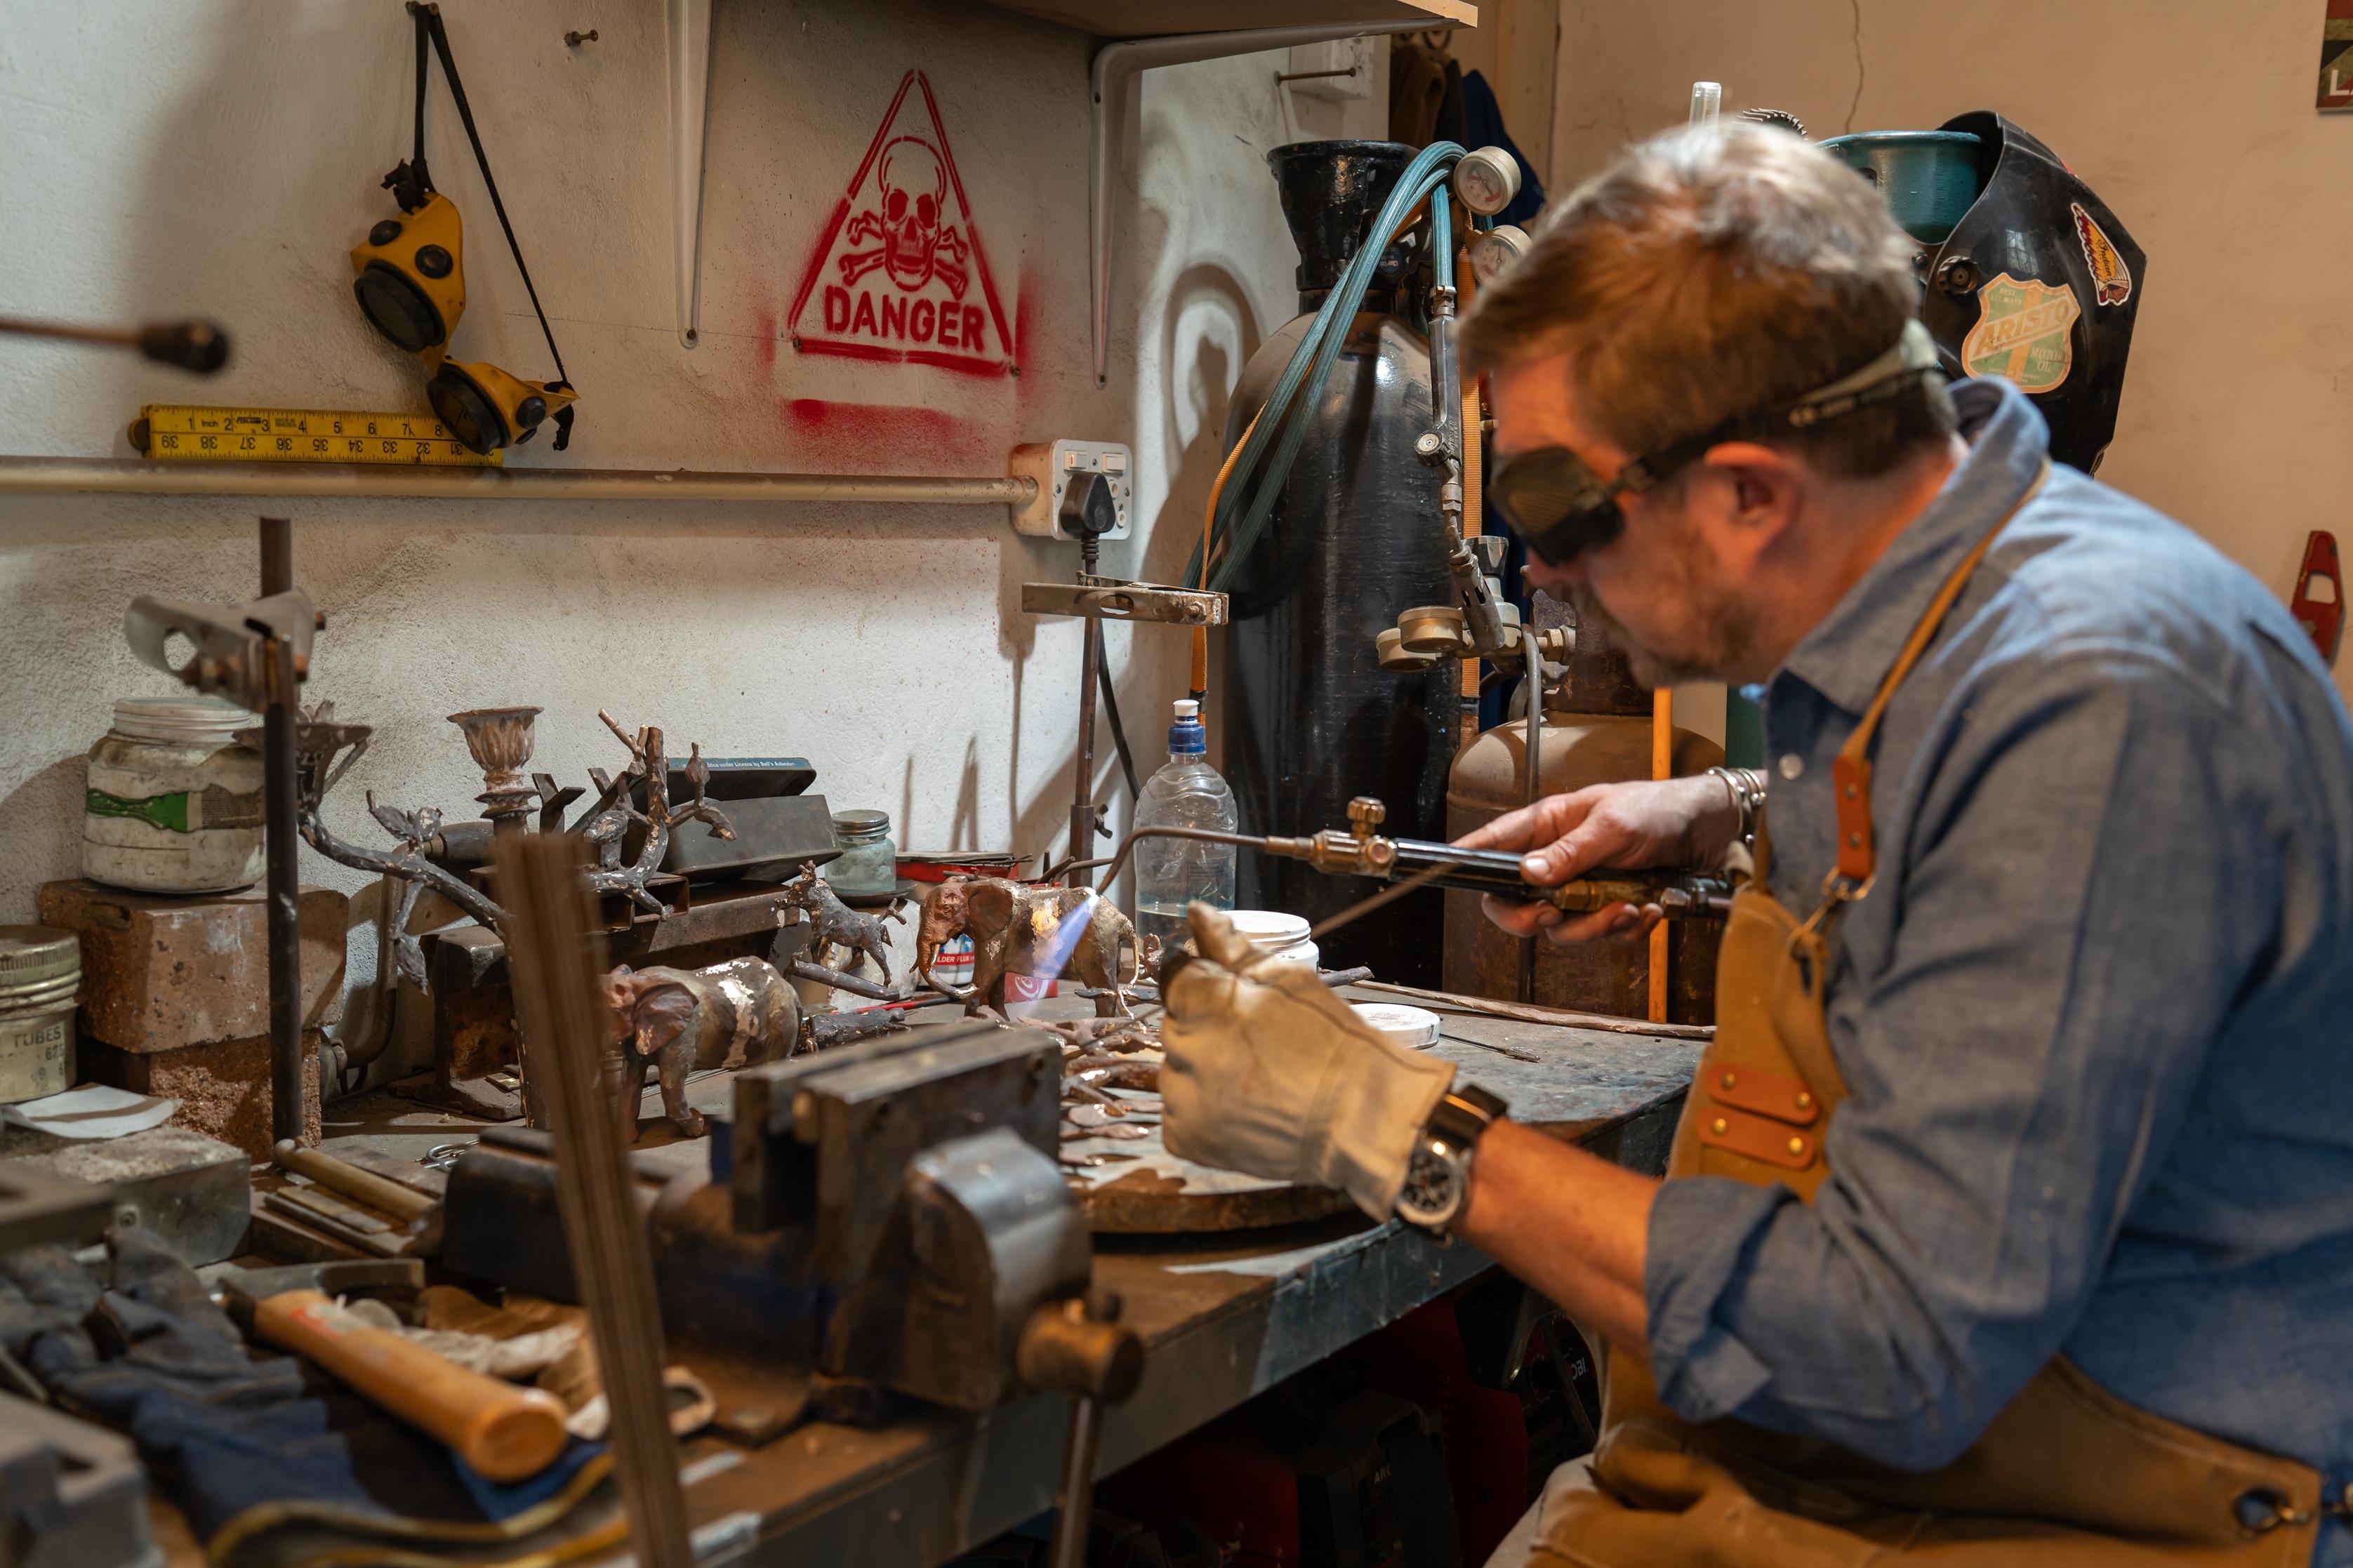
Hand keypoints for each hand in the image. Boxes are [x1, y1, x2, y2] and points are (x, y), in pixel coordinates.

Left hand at [1159, 905, 1454, 1217]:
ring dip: (1204, 1072)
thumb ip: (1231, 946)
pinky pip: (1180, 1115)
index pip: (1175, 977)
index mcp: (1206, 1000)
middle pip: (1177, 1025)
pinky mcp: (1186, 1138)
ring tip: (1256, 1081)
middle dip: (1207, 1029)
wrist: (1361, 1118)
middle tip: (1258, 1046)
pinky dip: (1204, 1114)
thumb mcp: (1287, 981)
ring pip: (1177, 1071)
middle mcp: (1186, 1048)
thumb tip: (1197, 913)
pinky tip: (1244, 1111)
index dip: (1204, 985)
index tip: (1232, 1002)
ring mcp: (1183, 1098)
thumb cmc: (1332, 1043)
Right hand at [1455, 776, 1738, 945]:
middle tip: (1553, 915)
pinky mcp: (1609, 907)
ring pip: (1563, 928)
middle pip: (1516, 904)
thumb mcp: (1613, 825)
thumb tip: (1527, 874)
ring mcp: (1582, 888)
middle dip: (1533, 919)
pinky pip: (1602, 935)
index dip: (1466, 862)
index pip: (1492, 846)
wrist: (1712, 829)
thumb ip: (1570, 852)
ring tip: (1630, 905)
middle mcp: (1557, 860)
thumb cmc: (1658, 808)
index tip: (1446, 875)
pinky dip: (1627, 929)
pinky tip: (1650, 907)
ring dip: (1596, 925)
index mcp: (1547, 827)